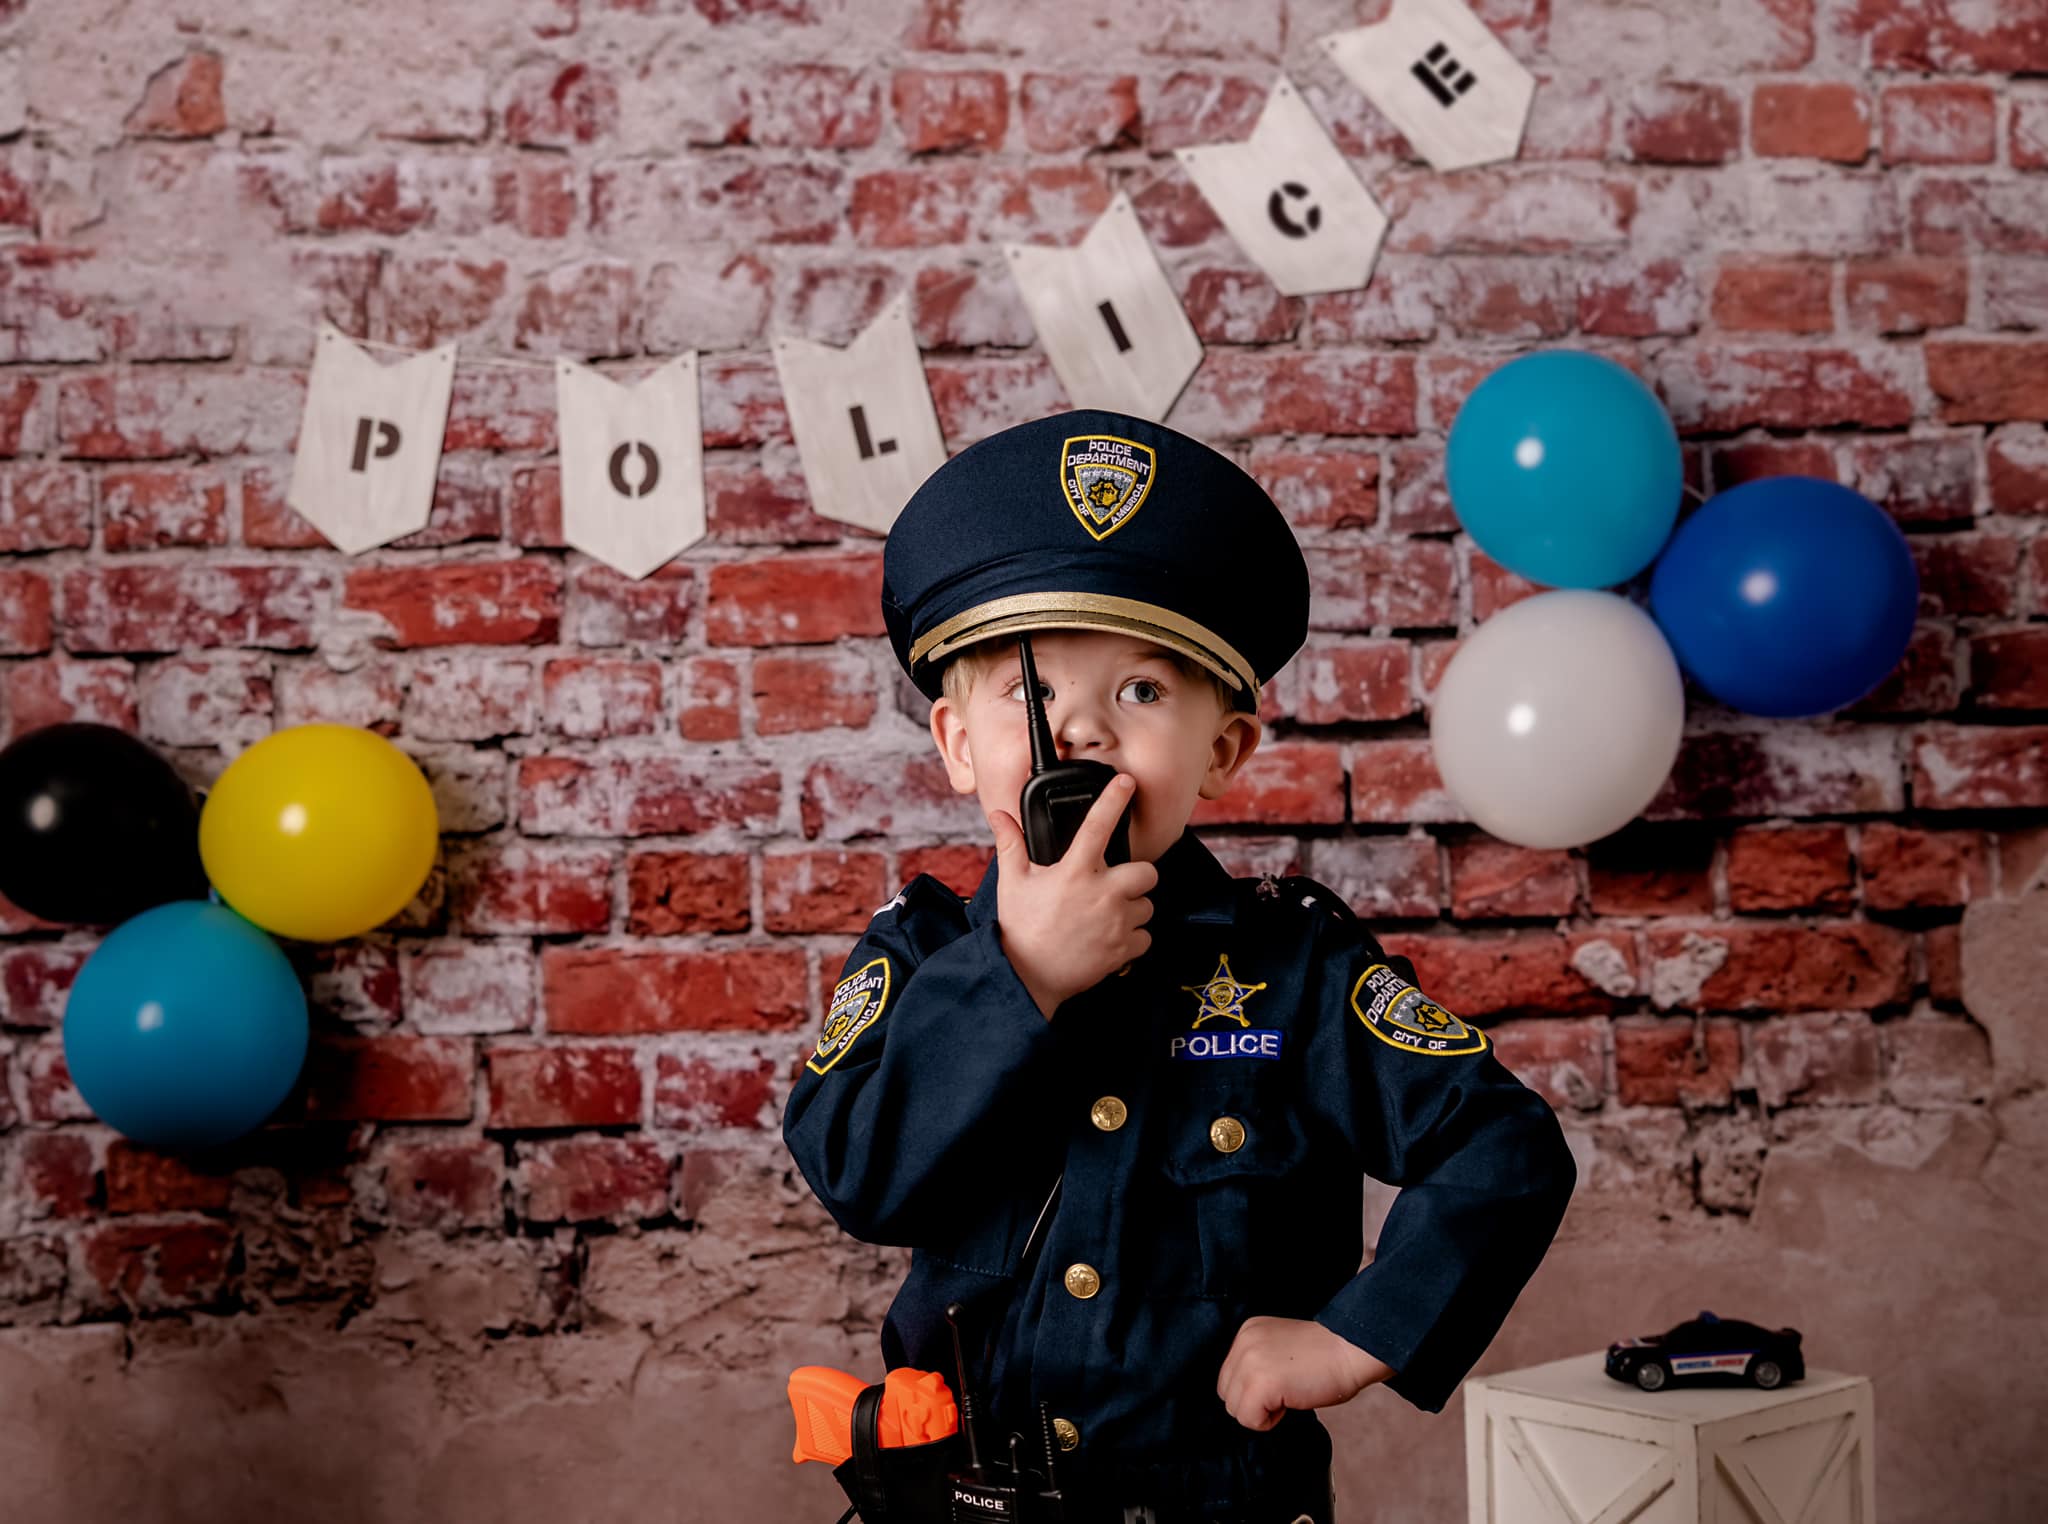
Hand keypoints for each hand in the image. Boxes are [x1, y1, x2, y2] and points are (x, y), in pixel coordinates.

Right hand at [988, 774, 1156, 1019]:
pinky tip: (1110, 939)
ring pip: (1147, 906)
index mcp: (1075, 872)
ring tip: (1106, 917)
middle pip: (1147, 872)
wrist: (1026, 978)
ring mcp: (1116, 922)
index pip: (1098, 826)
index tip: (1126, 783)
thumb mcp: (1012, 882)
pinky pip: (1145, 937)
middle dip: (1137, 877)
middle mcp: (1102, 893)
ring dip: (1133, 910)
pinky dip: (1132, 939)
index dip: (1114, 799)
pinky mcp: (1124, 949)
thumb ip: (1011, 845)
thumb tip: (1000, 815)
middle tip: (1115, 885)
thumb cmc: (1020, 928)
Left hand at [1216, 1316, 1393, 1431]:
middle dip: (1254, 1402)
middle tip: (1287, 1391)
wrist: (1352, 1349)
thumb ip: (1257, 1363)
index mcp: (1247, 1332)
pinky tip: (1293, 1400)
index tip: (1282, 1382)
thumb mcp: (1279, 1350)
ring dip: (1263, 1412)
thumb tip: (1243, 1396)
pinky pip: (1250, 1420)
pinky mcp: (1260, 1383)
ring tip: (1291, 1393)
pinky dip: (1271, 1421)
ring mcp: (1249, 1362)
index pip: (1229, 1377)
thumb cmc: (1326, 1356)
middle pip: (1227, 1394)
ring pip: (1236, 1409)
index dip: (1254, 1390)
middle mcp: (1243, 1343)